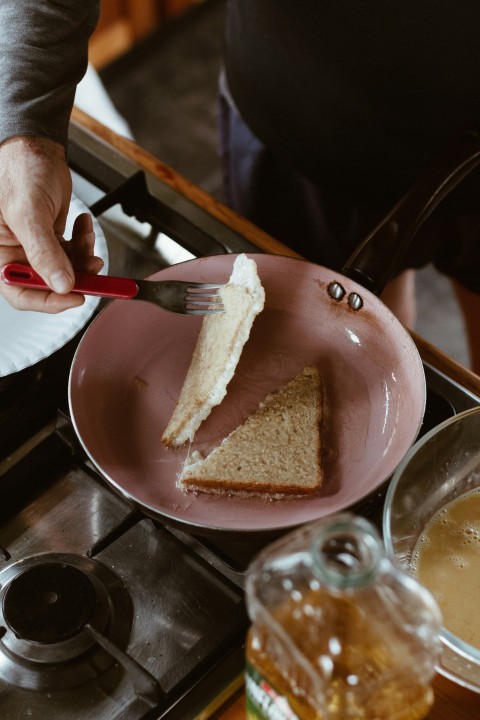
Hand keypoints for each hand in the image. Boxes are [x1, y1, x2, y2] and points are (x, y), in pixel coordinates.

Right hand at [0, 136, 102, 311]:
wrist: (34, 145)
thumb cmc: (19, 169)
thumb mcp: (28, 212)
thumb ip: (44, 251)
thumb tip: (62, 285)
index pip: (19, 292)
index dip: (48, 301)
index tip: (76, 297)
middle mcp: (14, 254)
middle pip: (47, 284)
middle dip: (73, 277)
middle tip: (93, 270)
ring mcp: (34, 247)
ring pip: (65, 269)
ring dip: (82, 259)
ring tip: (87, 240)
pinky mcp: (50, 238)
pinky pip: (71, 252)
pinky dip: (82, 242)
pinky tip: (83, 224)